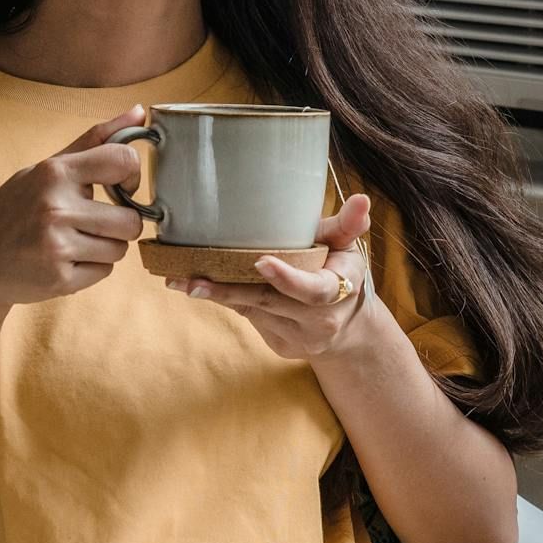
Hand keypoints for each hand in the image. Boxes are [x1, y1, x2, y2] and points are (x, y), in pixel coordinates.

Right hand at [0, 106, 151, 311]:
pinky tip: (65, 261)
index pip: (123, 161)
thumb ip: (94, 141)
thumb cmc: (14, 210)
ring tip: (75, 241)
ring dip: (105, 248)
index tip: (121, 185)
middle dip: (120, 225)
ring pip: (120, 249)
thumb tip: (139, 112)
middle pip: (131, 220)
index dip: (133, 175)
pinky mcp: (59, 278)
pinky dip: (91, 269)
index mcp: (54, 172)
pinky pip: (105, 272)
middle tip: (94, 223)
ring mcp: (57, 245)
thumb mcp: (45, 169)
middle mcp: (56, 207)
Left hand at [166, 191, 374, 360]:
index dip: (287, 278)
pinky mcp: (280, 344)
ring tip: (181, 280)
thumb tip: (362, 199)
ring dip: (217, 295)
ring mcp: (298, 336)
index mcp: (338, 290)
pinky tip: (199, 287)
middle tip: (193, 279)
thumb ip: (347, 225)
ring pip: (253, 311)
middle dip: (230, 290)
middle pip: (270, 302)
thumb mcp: (347, 248)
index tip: (261, 262)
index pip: (313, 289)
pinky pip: (249, 318)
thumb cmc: (341, 271)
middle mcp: (319, 319)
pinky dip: (227, 300)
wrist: (348, 324)